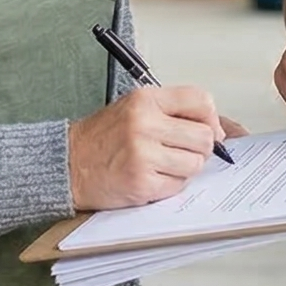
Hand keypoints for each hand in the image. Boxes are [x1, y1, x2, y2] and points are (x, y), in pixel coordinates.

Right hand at [69, 86, 229, 209]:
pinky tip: (151, 177)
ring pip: (195, 164)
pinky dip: (169, 185)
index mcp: (145, 100)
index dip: (211, 118)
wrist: (67, 163)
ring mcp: (143, 154)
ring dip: (185, 169)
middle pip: (204, 137)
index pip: (200, 100)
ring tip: (163, 165)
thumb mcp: (134, 108)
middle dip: (199, 148)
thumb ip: (172, 111)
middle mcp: (145, 123)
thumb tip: (218, 128)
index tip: (209, 129)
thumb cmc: (102, 137)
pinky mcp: (141, 182)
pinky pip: (178, 186)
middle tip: (182, 151)